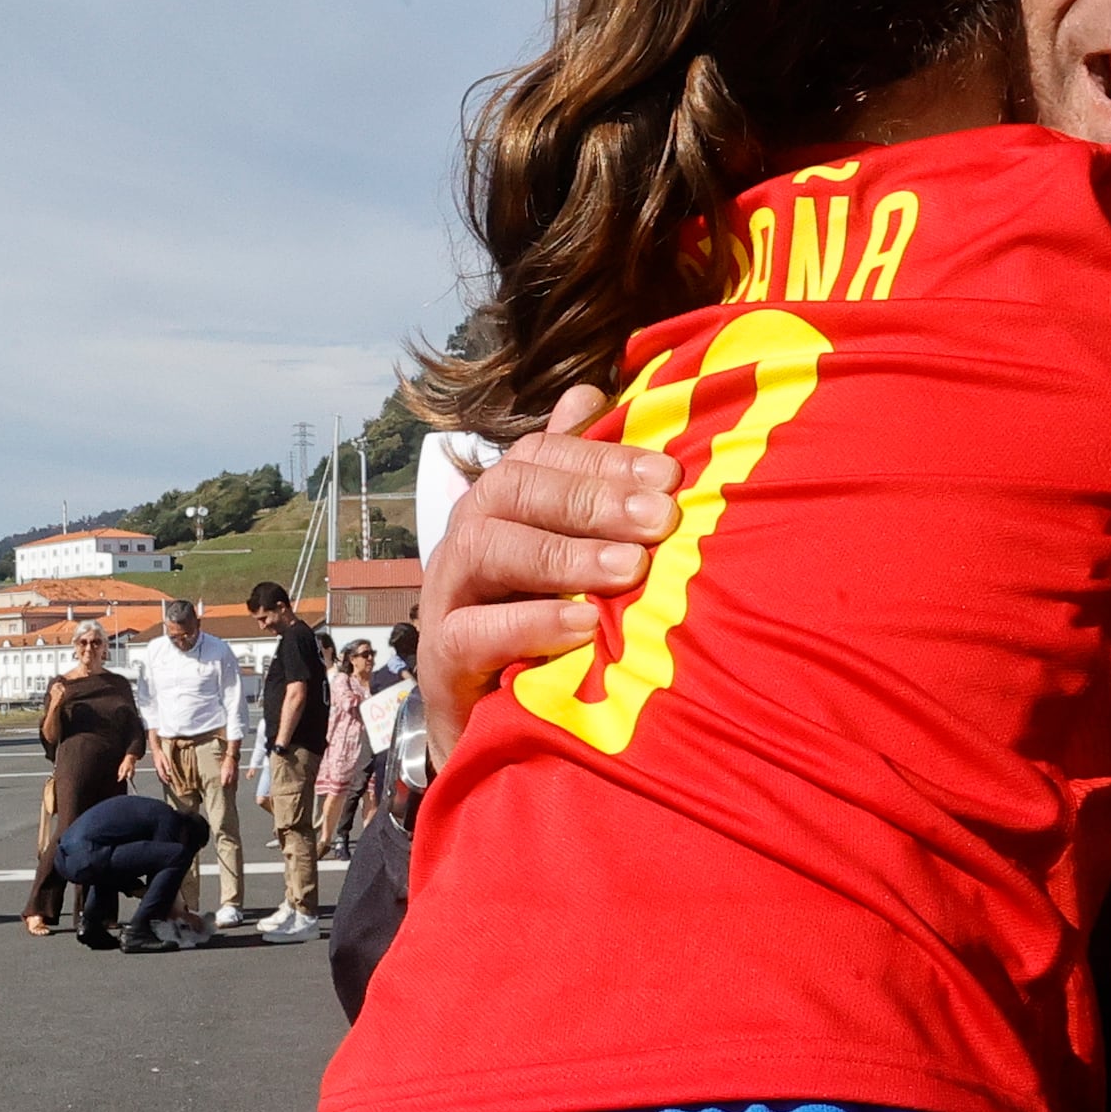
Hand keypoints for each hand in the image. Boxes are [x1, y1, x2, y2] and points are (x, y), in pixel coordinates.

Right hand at [415, 388, 672, 757]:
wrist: (485, 719)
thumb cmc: (538, 622)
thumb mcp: (566, 550)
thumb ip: (577, 476)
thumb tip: (588, 392)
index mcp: (501, 503)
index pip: (541, 455)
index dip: (602, 458)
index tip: (669, 478)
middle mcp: (468, 536)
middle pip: (511, 488)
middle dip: (589, 499)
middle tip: (660, 519)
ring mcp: (447, 594)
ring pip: (486, 547)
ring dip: (563, 554)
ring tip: (628, 570)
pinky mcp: (441, 656)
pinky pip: (472, 630)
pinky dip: (530, 623)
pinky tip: (584, 627)